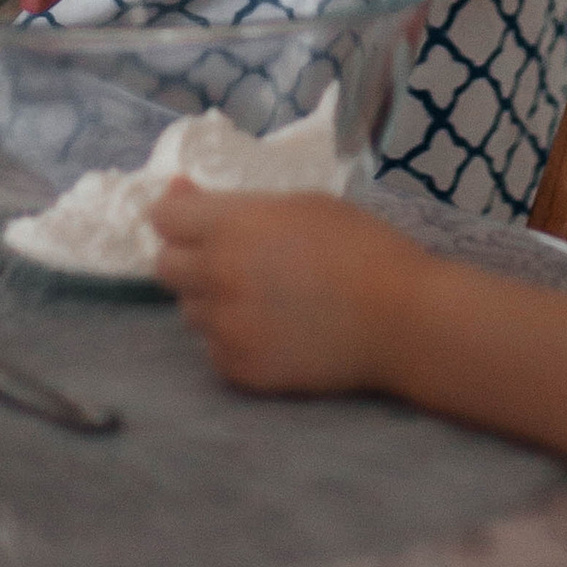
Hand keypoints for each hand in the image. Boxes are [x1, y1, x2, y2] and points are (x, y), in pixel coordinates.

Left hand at [151, 182, 422, 394]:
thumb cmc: (361, 245)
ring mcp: (227, 329)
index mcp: (231, 227)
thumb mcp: (301, 204)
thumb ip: (239, 205)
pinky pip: (215, 349)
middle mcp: (218, 278)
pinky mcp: (243, 370)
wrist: (402, 318)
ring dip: (211, 300)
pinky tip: (272, 328)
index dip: (178, 214)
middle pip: (166, 268)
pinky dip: (233, 337)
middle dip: (189, 258)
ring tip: (260, 296)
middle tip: (231, 258)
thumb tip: (183, 196)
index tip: (197, 216)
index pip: (163, 219)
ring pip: (190, 311)